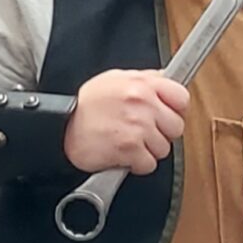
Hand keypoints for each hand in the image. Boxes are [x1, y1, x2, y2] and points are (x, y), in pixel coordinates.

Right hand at [64, 70, 189, 175]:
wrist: (61, 127)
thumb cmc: (86, 106)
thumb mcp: (114, 79)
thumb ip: (144, 78)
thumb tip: (165, 78)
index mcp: (142, 84)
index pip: (181, 97)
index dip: (176, 109)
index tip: (167, 114)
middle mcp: (142, 103)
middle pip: (176, 127)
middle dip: (162, 133)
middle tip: (143, 132)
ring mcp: (137, 126)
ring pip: (163, 148)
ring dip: (148, 150)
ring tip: (129, 141)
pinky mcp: (130, 148)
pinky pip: (149, 164)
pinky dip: (137, 164)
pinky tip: (124, 154)